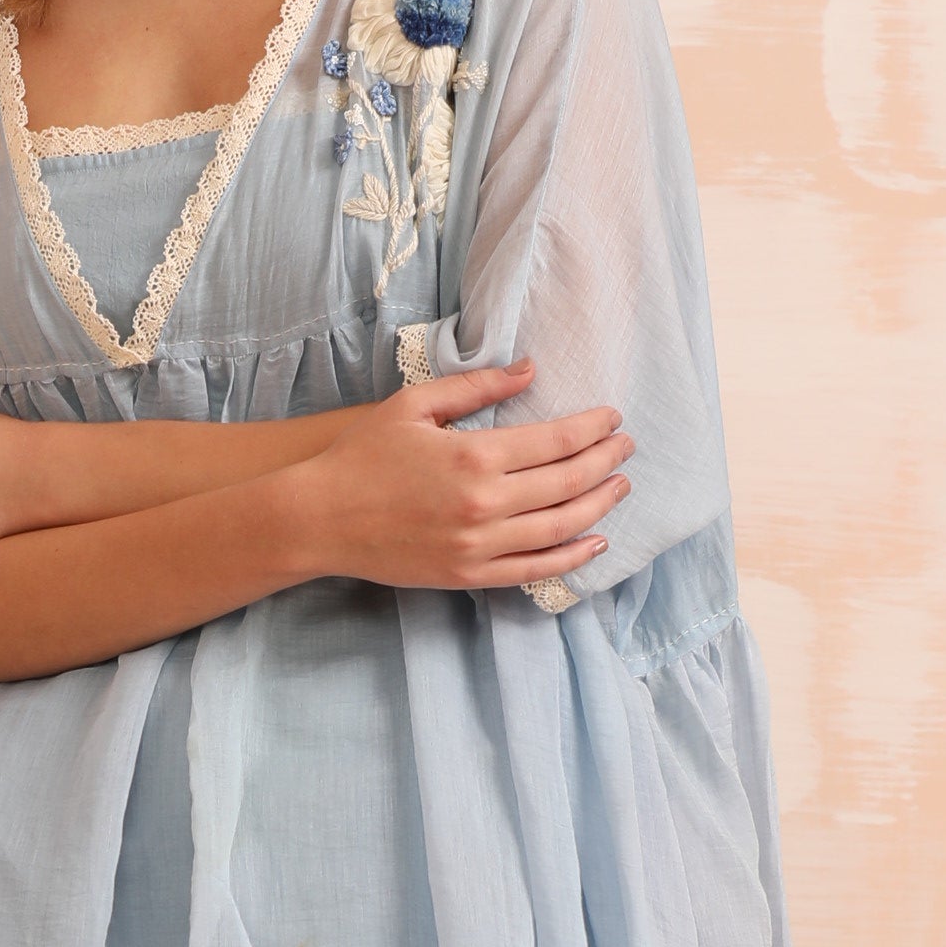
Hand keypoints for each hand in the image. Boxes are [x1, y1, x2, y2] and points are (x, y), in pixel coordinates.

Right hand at [285, 363, 628, 594]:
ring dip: (599, 506)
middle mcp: (484, 504)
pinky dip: (571, 558)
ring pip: (560, 528)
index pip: (555, 441)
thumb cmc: (362, 456)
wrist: (319, 519)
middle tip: (626, 448)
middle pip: (568, 483)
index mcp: (474, 455)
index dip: (592, 428)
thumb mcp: (414, 405)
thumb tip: (529, 371)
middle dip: (606, 462)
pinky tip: (595, 541)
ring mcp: (478, 545)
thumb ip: (477, 386)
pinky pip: (534, 570)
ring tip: (620, 487)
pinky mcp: (468, 576)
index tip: (612, 418)